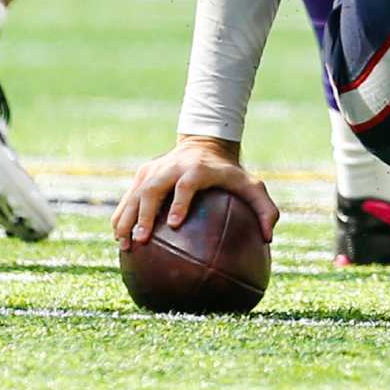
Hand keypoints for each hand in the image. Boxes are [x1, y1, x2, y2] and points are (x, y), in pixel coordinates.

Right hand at [113, 135, 278, 248]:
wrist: (205, 144)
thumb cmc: (229, 173)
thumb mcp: (251, 186)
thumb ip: (264, 209)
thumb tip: (269, 239)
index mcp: (197, 169)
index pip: (186, 183)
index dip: (180, 202)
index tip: (175, 224)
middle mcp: (172, 166)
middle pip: (153, 188)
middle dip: (145, 214)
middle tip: (141, 239)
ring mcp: (154, 169)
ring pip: (134, 193)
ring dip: (127, 218)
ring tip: (123, 244)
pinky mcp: (143, 174)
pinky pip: (128, 197)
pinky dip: (122, 217)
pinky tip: (119, 240)